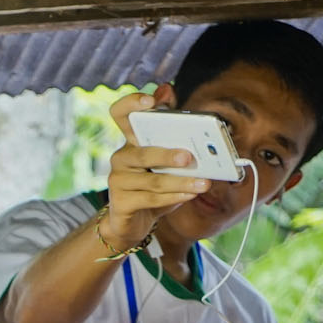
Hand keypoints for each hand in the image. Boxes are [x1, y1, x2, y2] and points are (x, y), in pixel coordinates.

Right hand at [98, 88, 210, 256]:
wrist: (135, 221)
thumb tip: (184, 104)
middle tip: (189, 158)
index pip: (120, 113)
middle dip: (167, 155)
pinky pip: (151, 199)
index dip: (130, 104)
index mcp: (131, 140)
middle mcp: (120, 157)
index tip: (149, 101)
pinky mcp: (121, 203)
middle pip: (143, 152)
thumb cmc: (155, 183)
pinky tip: (190, 194)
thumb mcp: (166, 159)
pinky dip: (174, 197)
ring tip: (204, 183)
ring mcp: (118, 181)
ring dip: (181, 181)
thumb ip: (175, 133)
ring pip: (153, 180)